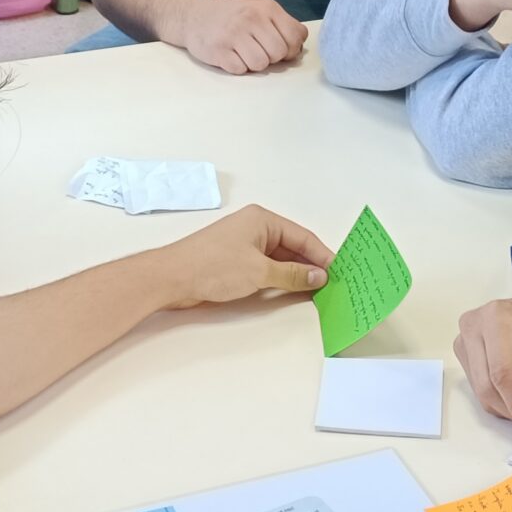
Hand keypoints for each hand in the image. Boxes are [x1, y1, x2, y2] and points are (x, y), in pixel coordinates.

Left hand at [156, 205, 331, 306]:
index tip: (339, 271)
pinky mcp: (236, 262)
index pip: (302, 236)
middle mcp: (255, 228)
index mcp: (262, 220)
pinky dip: (280, 279)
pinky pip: (266, 268)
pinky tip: (292, 291)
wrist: (172, 278)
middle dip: (311, 265)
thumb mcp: (259, 272)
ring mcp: (245, 245)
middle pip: (292, 247)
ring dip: (296, 274)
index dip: (322, 255)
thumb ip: (292, 274)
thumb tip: (318, 276)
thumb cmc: (212, 266)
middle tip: (333, 284)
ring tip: (318, 290)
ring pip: (280, 259)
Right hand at [177, 0, 307, 74]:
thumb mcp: (261, 10)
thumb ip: (284, 25)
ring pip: (260, 65)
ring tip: (243, 52)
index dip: (291, 49)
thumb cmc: (235, 17)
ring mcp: (233, 34)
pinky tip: (230, 55)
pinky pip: (240, 70)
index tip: (279, 48)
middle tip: (258, 50)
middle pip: (278, 53)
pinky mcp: (218, 50)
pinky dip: (237, 67)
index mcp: (267, 8)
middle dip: (271, 58)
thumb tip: (299, 48)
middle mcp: (251, 18)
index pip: (295, 37)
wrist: (195, 14)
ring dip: (254, 64)